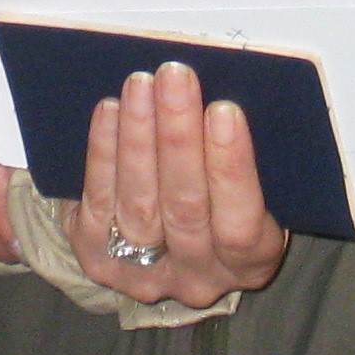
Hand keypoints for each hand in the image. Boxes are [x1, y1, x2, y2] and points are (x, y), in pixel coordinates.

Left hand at [63, 61, 289, 309]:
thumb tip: (224, 95)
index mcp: (250, 263)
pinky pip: (99, 204)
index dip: (231, 169)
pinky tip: (110, 110)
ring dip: (138, 138)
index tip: (224, 110)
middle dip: (178, 137)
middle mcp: (198, 278)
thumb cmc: (221, 193)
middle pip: (185, 209)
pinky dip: (103, 153)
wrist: (162, 238)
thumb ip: (239, 156)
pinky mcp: (98, 258)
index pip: (241, 224)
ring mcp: (144, 274)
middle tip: (175, 76)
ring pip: (139, 206)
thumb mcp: (255, 186)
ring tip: (140, 84)